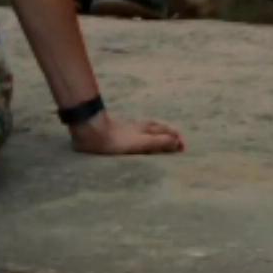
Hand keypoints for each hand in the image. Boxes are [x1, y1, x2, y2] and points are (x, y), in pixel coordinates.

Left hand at [68, 112, 184, 154]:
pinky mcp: (114, 131)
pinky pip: (134, 131)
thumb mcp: (140, 143)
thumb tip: (178, 143)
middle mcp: (137, 127)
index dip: (174, 137)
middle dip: (166, 132)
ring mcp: (125, 128)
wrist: (89, 131)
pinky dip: (141, 133)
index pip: (164, 132)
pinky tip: (134, 137)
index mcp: (145, 130)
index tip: (182, 145)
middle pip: (155, 128)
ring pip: (145, 128)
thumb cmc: (115, 140)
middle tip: (175, 138)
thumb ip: (158, 143)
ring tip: (159, 136)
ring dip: (154, 132)